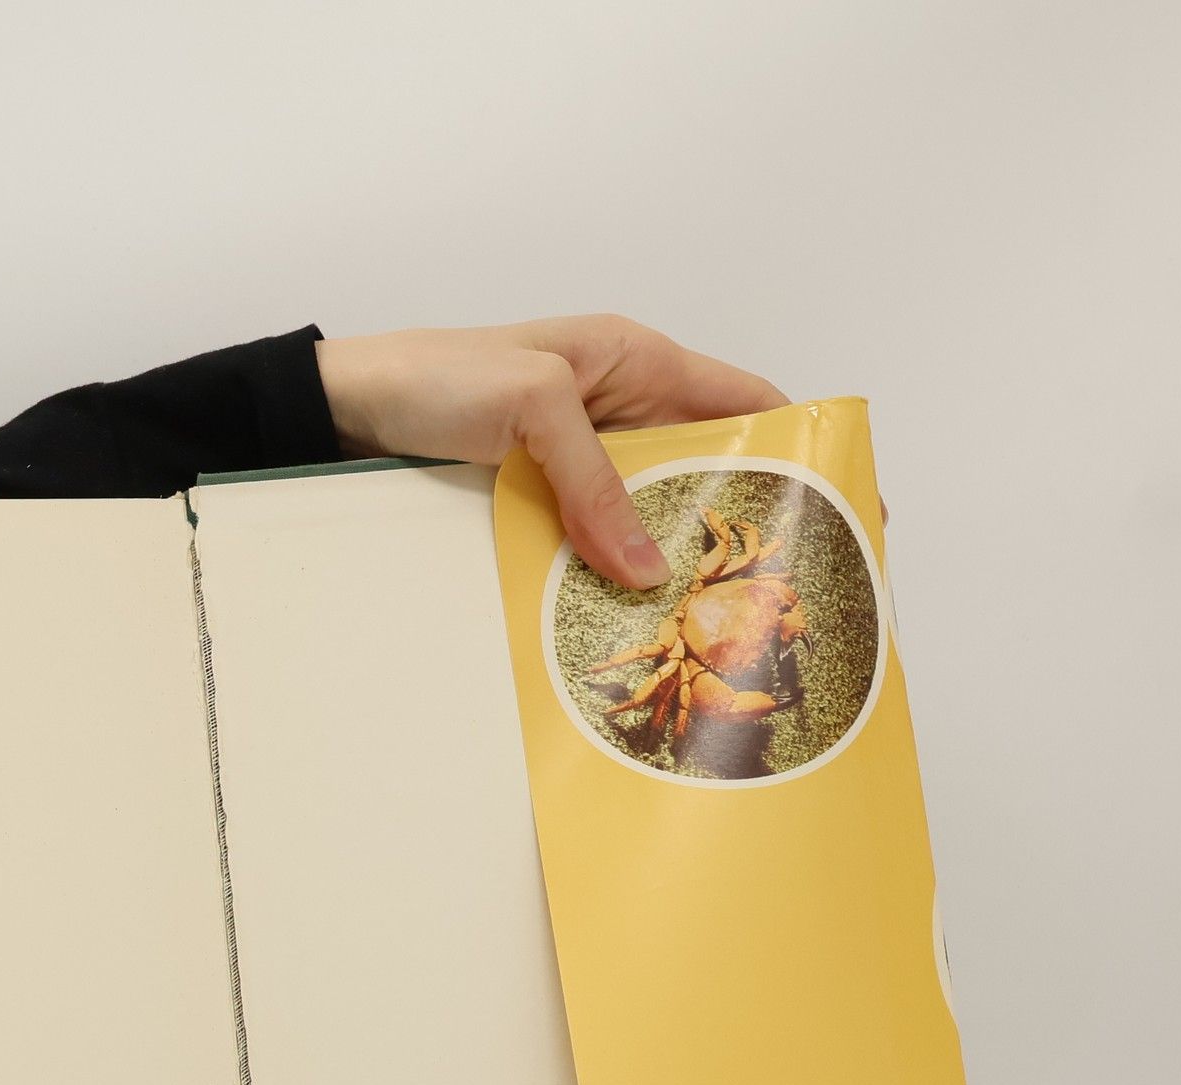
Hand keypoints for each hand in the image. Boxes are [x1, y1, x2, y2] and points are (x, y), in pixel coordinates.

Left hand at [315, 314, 788, 589]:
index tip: (841, 506)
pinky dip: (610, 580)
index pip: (746, 404)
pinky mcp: (536, 505)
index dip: (799, 449)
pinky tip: (628, 623)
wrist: (339, 412)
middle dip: (741, 529)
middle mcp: (617, 413)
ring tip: (711, 627)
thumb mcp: (531, 406)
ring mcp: (576, 465)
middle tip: (779, 596)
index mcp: (636, 362)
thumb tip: (647, 569)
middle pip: (704, 474)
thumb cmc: (433, 377)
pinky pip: (590, 546)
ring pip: (648, 521)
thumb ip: (595, 481)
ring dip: (671, 568)